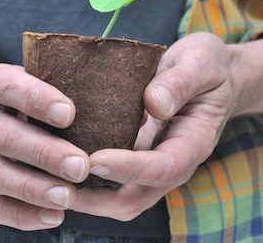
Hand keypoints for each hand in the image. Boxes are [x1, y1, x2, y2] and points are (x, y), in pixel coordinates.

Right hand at [0, 64, 90, 229]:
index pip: (8, 87)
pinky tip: (53, 217)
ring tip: (68, 197)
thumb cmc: (11, 98)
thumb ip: (51, 84)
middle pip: (3, 137)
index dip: (37, 100)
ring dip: (33, 189)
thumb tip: (97, 96)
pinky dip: (21, 215)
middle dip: (44, 154)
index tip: (70, 114)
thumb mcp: (23, 79)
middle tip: (80, 166)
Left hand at [70, 32, 236, 219]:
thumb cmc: (209, 66)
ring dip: (84, 195)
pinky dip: (84, 178)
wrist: (216, 75)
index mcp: (193, 143)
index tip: (95, 160)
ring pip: (119, 196)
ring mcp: (153, 162)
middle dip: (96, 199)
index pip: (161, 167)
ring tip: (46, 180)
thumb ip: (180, 82)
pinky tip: (55, 160)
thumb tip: (152, 104)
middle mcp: (173, 162)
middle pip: (135, 198)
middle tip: (57, 184)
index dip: (128, 168)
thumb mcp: (201, 63)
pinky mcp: (137, 155)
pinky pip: (111, 178)